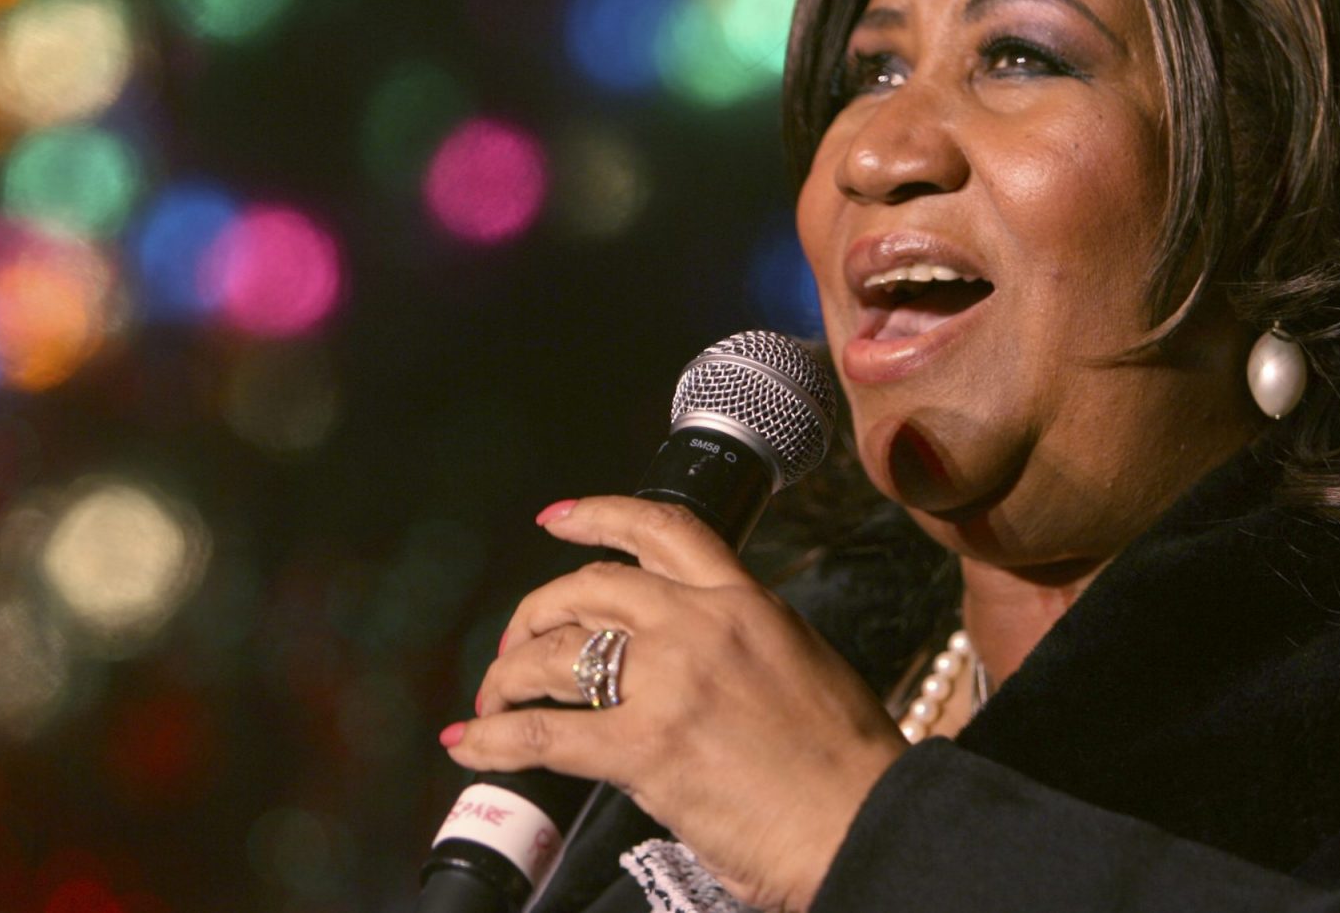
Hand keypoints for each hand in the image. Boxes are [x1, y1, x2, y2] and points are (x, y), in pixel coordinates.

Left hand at [442, 496, 907, 911]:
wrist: (868, 824)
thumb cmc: (846, 769)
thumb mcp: (801, 669)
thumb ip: (740, 647)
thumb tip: (691, 664)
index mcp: (744, 603)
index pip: (662, 531)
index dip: (597, 516)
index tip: (558, 518)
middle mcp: (701, 625)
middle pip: (586, 589)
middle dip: (534, 614)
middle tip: (515, 646)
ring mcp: (670, 682)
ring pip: (555, 653)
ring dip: (507, 676)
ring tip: (491, 702)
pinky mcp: (646, 746)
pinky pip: (543, 733)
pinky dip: (494, 739)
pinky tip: (472, 745)